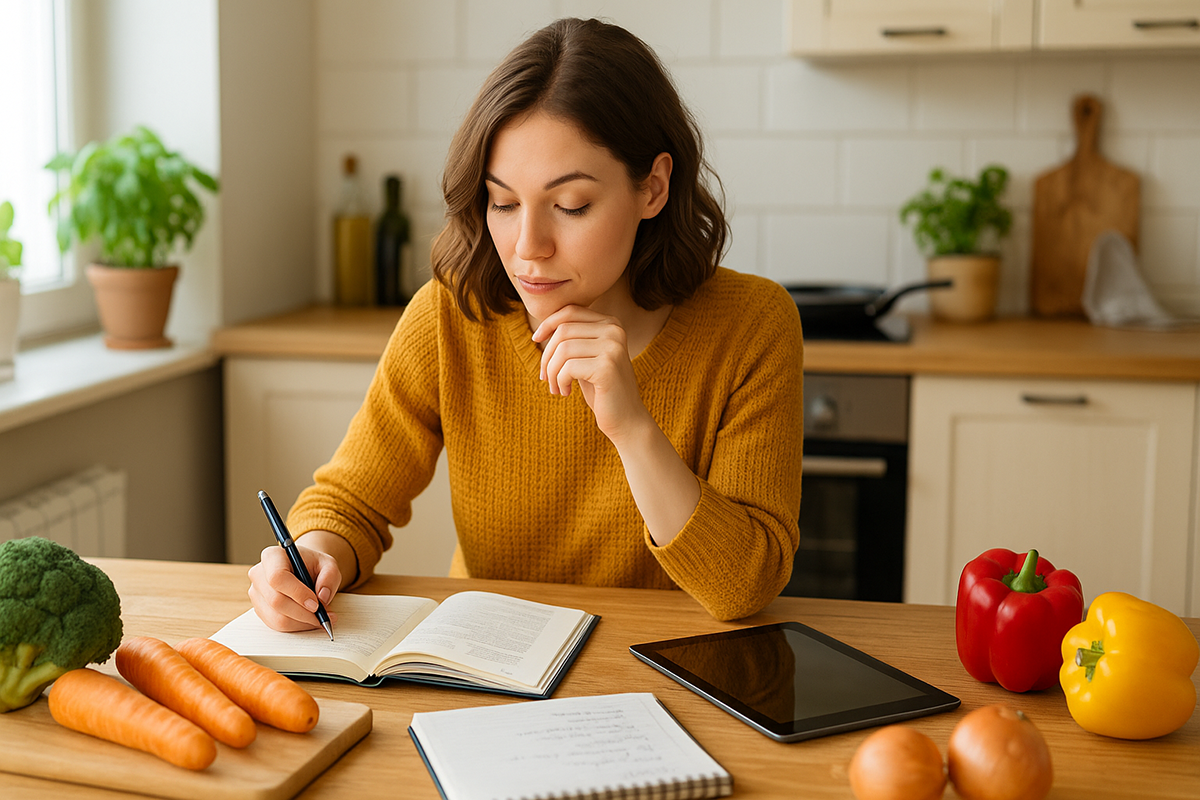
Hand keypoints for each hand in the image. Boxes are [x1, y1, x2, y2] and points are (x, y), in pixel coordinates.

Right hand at [247, 541, 341, 632]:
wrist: (303, 569)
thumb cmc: (313, 565)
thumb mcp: (328, 564)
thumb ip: (329, 576)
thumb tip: (322, 596)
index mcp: (273, 556)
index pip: (277, 577)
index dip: (297, 593)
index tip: (316, 603)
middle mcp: (259, 574)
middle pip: (276, 601)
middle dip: (303, 613)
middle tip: (323, 615)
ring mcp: (257, 594)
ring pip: (277, 617)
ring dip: (302, 622)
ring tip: (321, 618)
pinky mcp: (260, 609)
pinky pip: (276, 625)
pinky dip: (297, 626)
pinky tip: (310, 620)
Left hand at [532, 304, 652, 443]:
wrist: (627, 419)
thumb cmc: (601, 389)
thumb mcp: (586, 358)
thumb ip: (573, 339)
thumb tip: (543, 327)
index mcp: (611, 323)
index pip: (570, 311)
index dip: (548, 323)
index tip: (536, 341)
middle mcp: (614, 330)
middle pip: (563, 330)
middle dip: (547, 355)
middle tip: (545, 377)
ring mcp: (613, 347)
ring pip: (563, 349)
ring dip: (551, 371)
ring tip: (556, 387)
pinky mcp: (607, 366)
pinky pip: (568, 367)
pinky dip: (560, 381)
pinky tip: (566, 392)